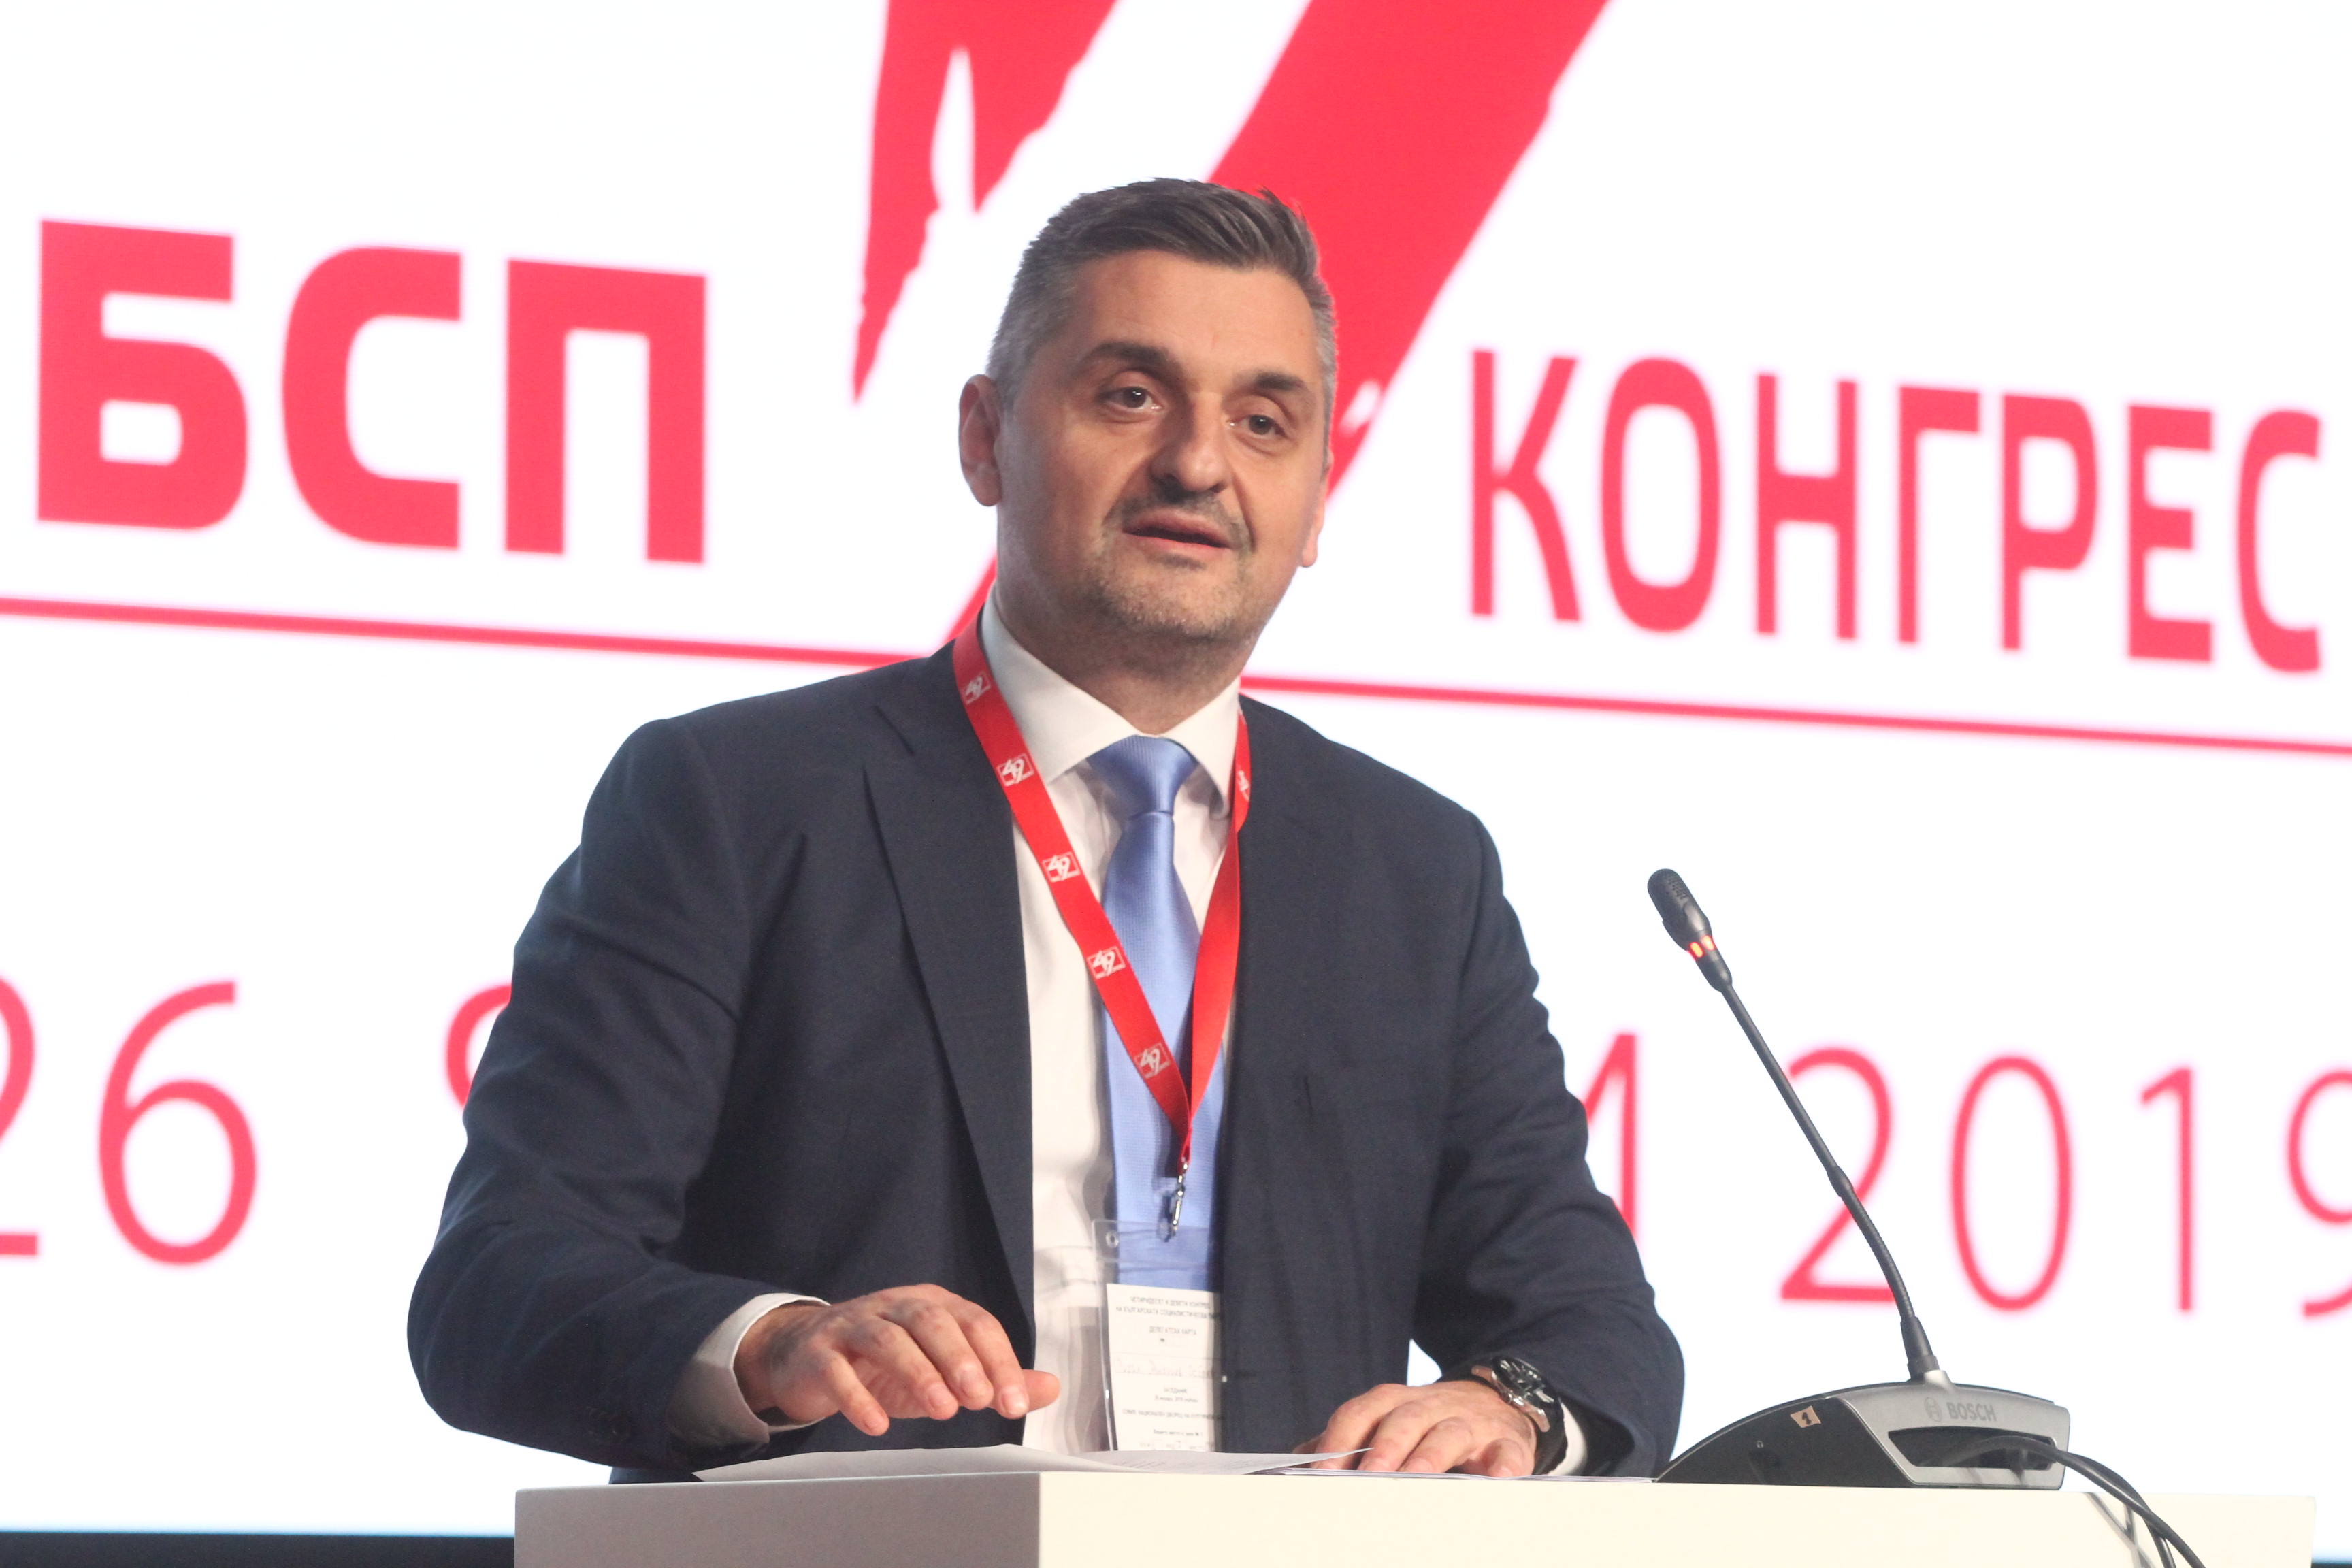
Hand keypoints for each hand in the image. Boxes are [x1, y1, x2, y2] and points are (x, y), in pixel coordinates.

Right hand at [734, 1286, 1060, 1435]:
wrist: (805, 1355)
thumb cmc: (883, 1363)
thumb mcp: (943, 1370)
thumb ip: (993, 1377)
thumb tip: (1049, 1388)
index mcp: (933, 1304)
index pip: (974, 1322)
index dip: (998, 1360)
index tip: (1014, 1402)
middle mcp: (894, 1306)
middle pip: (931, 1319)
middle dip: (960, 1358)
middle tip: (980, 1399)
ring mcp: (853, 1324)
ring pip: (886, 1337)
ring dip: (917, 1372)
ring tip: (942, 1409)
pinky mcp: (818, 1352)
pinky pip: (837, 1369)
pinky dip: (857, 1395)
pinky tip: (877, 1423)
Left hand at [1299, 1379, 1538, 1475]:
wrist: (1496, 1401)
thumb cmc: (1429, 1421)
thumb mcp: (1389, 1421)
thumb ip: (1350, 1438)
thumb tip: (1299, 1458)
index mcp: (1395, 1402)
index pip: (1362, 1412)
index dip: (1340, 1438)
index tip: (1320, 1470)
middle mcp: (1431, 1406)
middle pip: (1404, 1419)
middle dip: (1384, 1448)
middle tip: (1367, 1476)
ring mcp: (1470, 1422)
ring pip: (1449, 1433)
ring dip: (1432, 1454)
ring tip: (1418, 1476)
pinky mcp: (1506, 1441)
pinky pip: (1508, 1451)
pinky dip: (1504, 1464)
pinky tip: (1498, 1478)